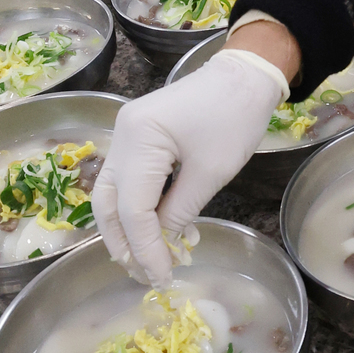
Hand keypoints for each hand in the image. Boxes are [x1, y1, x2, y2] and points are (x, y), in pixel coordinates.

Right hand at [91, 49, 289, 287]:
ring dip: (128, 230)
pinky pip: (129, 180)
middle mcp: (122, 134)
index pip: (132, 208)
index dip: (144, 247)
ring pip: (113, 194)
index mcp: (139, 138)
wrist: (245, 75)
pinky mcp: (138, 137)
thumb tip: (162, 245)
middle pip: (109, 202)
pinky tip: (161, 231)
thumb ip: (180, 210)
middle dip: (124, 244)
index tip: (161, 276)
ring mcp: (126, 134)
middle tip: (145, 275)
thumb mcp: (212, 172)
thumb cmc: (235, 117)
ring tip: (150, 261)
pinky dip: (140, 209)